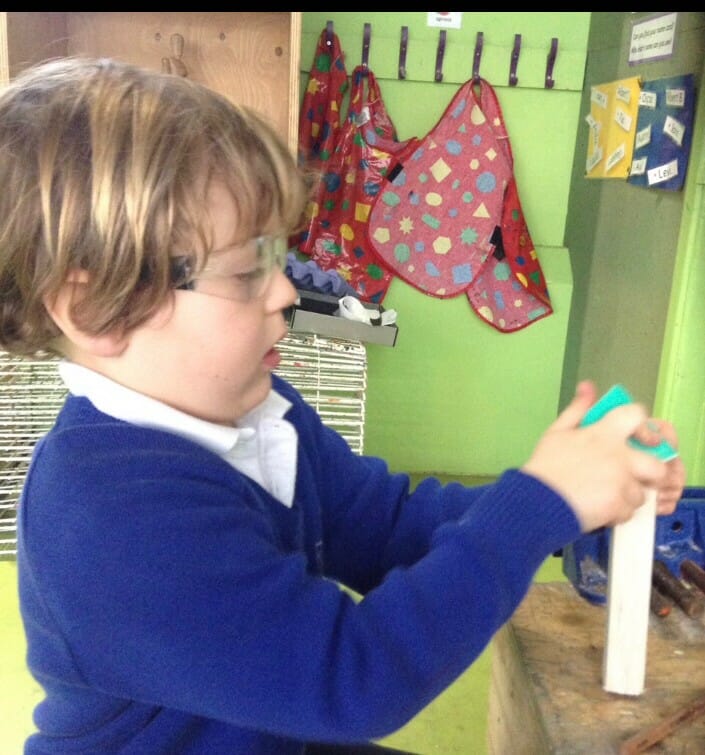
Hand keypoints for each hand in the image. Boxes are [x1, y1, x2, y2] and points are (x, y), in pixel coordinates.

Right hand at [521, 381, 677, 531]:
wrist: (536, 501)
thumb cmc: (546, 467)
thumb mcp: (557, 432)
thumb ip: (578, 409)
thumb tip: (588, 386)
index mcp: (604, 433)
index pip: (637, 415)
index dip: (642, 426)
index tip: (638, 438)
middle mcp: (619, 456)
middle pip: (657, 465)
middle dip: (650, 473)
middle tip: (633, 477)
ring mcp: (621, 482)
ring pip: (641, 493)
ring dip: (627, 496)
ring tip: (606, 496)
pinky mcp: (618, 506)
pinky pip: (628, 512)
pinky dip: (616, 513)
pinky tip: (599, 509)